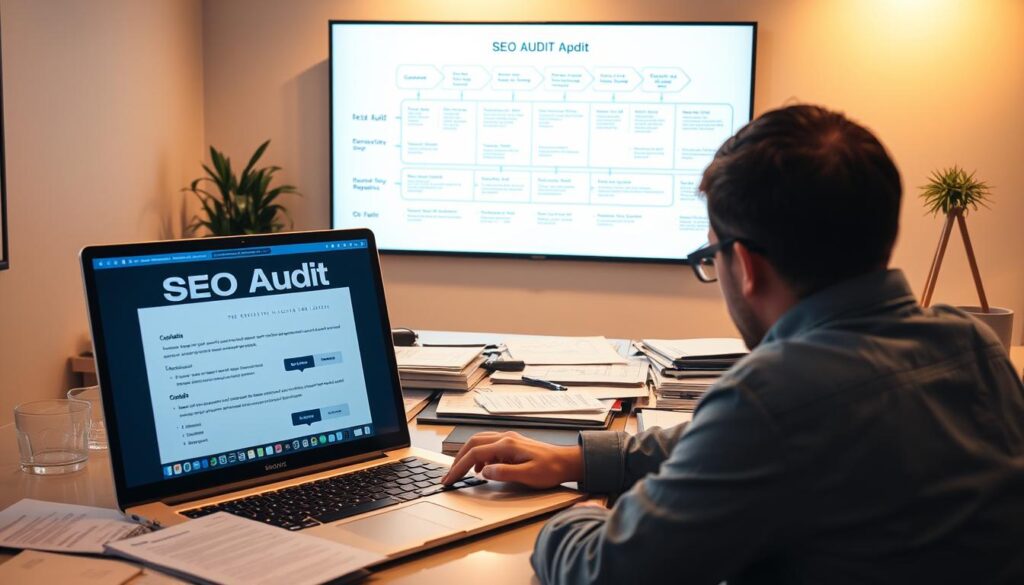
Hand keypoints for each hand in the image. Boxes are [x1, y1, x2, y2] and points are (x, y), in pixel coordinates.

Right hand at [441, 431, 583, 488]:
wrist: (568, 462)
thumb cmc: (551, 469)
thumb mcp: (528, 475)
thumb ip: (504, 473)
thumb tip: (484, 472)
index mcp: (507, 445)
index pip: (475, 453)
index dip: (459, 466)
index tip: (450, 479)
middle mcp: (506, 439)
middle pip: (473, 444)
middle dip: (458, 459)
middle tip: (449, 475)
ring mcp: (509, 440)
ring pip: (480, 442)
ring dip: (467, 456)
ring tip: (461, 472)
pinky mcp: (513, 445)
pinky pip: (489, 446)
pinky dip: (479, 456)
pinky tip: (482, 469)